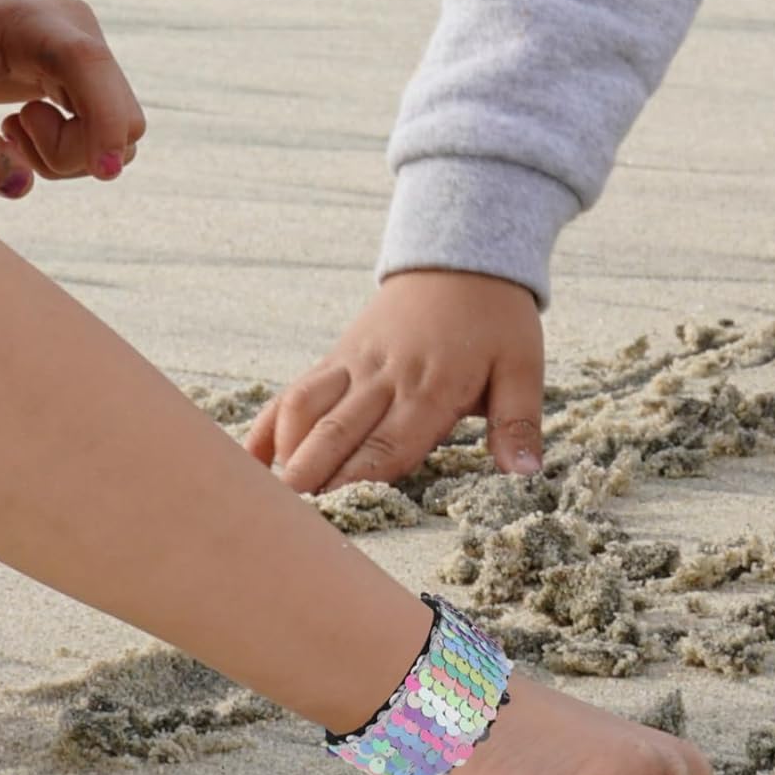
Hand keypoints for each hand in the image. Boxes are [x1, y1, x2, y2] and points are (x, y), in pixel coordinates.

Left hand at [0, 0, 145, 197]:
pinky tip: (19, 127)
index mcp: (38, 23)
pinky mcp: (89, 84)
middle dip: (72, 152)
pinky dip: (64, 154)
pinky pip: (103, 140)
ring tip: (9, 129)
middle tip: (7, 132)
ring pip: (118, 138)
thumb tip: (22, 185)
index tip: (103, 173)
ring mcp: (91, 61)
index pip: (91, 68)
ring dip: (65, 157)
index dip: (104, 120)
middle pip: (120, 120)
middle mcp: (80, 36)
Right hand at [244, 270, 545, 491]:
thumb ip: (518, 422)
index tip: (330, 516)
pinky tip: (250, 462)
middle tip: (282, 518)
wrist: (461, 256)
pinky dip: (270, 426)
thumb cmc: (496, 319)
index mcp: (431, 389)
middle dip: (308, 476)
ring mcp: (353, 366)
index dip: (355, 481)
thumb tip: (524, 472)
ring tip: (265, 496)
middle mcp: (384, 380)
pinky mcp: (337, 358)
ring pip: (304, 408)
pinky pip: (295, 392)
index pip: (387, 446)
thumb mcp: (524, 366)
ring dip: (283, 450)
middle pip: (336, 434)